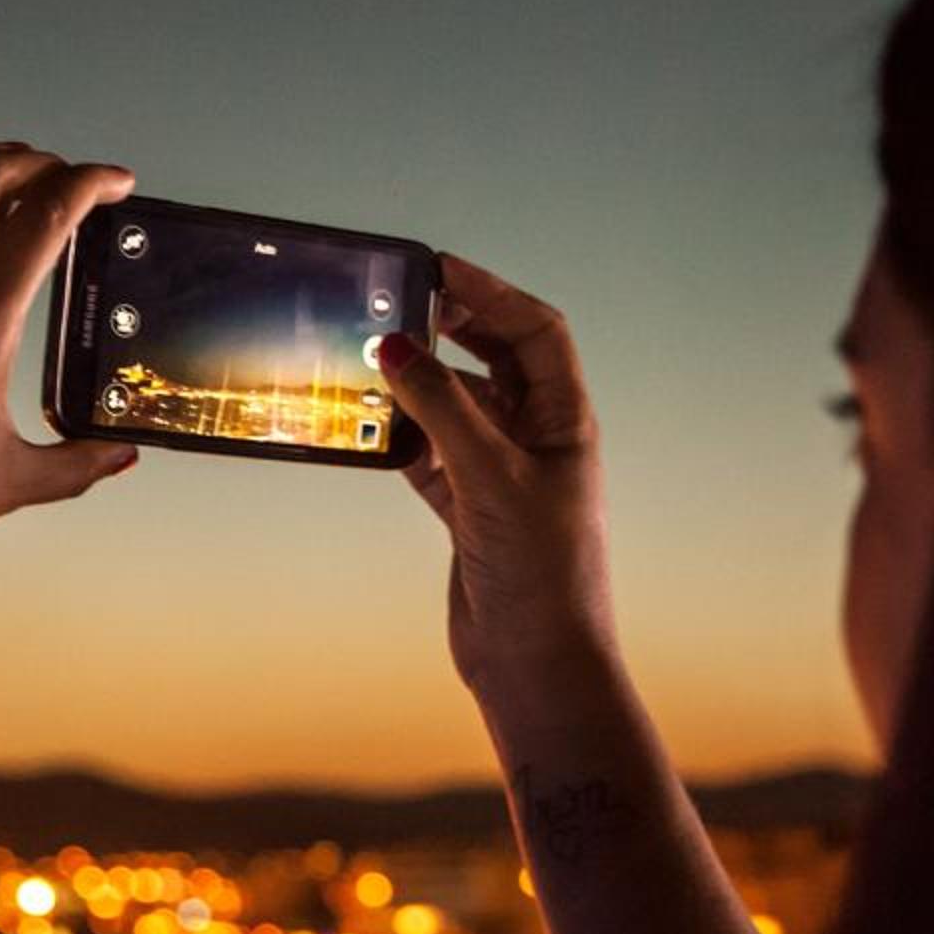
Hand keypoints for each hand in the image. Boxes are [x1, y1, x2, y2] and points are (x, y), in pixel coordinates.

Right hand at [376, 252, 622, 691]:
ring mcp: (501, 476)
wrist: (536, 665)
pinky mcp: (468, 513)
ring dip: (417, 386)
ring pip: (455, 408)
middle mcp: (537, 441)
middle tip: (398, 304)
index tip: (438, 268)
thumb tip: (395, 348)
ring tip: (371, 362)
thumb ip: (441, 409)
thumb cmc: (542, 574)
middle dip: (450, 329)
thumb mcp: (489, 477)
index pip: (535, 332)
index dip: (492, 293)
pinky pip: (429, 456)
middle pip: (493, 360)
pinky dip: (400, 438)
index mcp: (565, 422)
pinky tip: (369, 427)